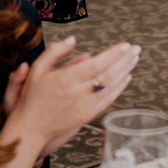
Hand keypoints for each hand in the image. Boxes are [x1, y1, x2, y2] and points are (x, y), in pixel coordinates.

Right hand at [7, 36, 140, 157]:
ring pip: (110, 87)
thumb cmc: (32, 97)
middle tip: (136, 49)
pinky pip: (108, 100)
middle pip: (108, 74)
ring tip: (134, 59)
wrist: (31, 127)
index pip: (96, 64)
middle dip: (124, 60)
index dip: (113, 54)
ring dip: (125, 72)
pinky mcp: (87, 116)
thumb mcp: (37, 69)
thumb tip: (72, 40)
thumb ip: (55, 51)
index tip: (125, 45)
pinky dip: (119, 89)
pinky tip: (126, 78)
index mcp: (65, 79)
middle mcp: (77, 93)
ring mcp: (84, 106)